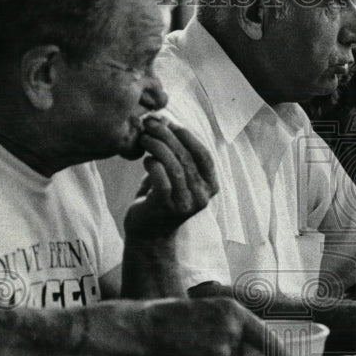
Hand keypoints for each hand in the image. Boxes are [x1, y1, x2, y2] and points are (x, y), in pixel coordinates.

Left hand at [123, 116, 217, 238]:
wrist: (149, 233)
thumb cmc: (161, 198)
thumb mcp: (177, 176)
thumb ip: (178, 155)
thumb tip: (166, 122)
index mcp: (210, 186)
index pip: (204, 155)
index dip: (188, 136)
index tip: (170, 123)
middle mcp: (202, 196)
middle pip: (187, 158)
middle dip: (167, 137)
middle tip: (150, 124)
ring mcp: (185, 204)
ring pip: (175, 167)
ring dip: (158, 147)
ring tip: (144, 138)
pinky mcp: (166, 208)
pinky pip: (162, 181)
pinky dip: (153, 166)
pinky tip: (146, 159)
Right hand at [145, 297, 289, 355]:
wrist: (143, 330)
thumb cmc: (170, 317)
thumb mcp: (205, 309)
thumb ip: (226, 325)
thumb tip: (241, 348)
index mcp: (232, 312)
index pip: (264, 336)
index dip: (278, 353)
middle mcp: (231, 332)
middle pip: (238, 353)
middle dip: (223, 353)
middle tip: (197, 343)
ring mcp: (219, 354)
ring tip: (184, 348)